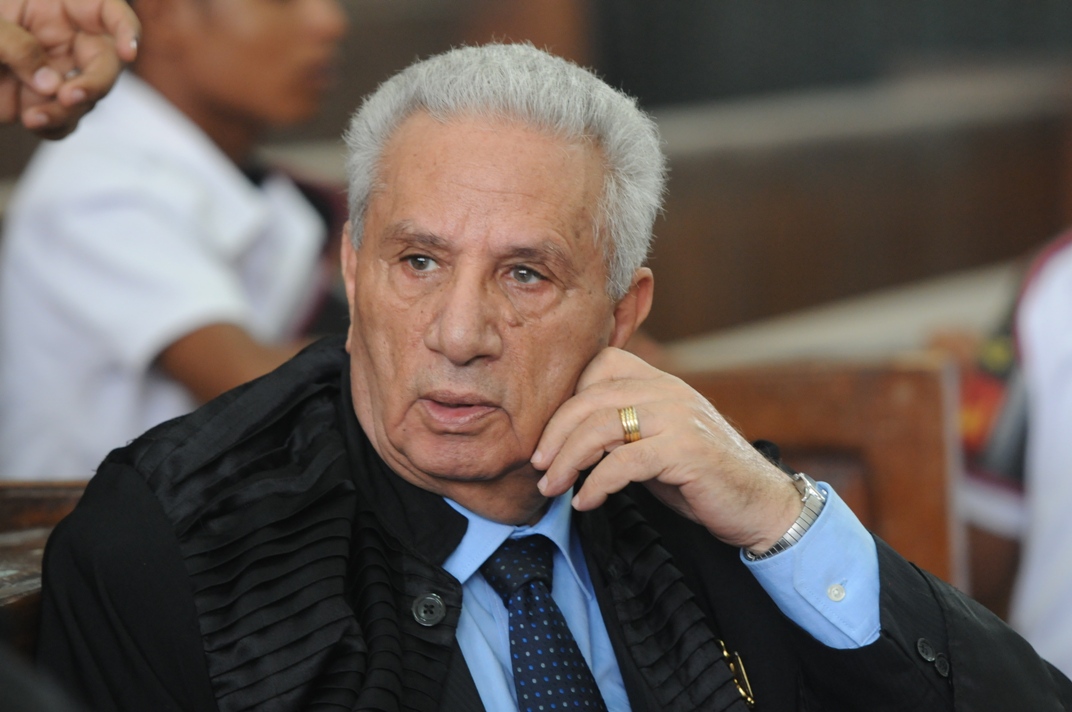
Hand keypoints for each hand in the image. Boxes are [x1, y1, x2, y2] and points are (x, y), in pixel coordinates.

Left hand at [0, 0, 138, 137]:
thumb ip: (15, 43)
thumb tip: (49, 83)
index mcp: (58, 4)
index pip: (108, 12)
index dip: (125, 29)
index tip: (128, 51)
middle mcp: (61, 37)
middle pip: (104, 63)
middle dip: (94, 83)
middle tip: (70, 96)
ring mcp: (51, 70)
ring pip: (84, 97)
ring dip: (68, 110)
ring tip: (35, 116)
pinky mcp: (35, 99)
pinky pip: (59, 118)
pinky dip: (51, 124)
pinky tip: (33, 120)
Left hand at [533, 347, 802, 552]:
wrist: (761, 505)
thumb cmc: (700, 478)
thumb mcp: (655, 444)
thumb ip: (620, 431)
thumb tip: (564, 441)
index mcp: (660, 382)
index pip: (600, 366)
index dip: (566, 399)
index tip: (549, 436)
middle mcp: (669, 391)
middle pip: (591, 398)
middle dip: (555, 434)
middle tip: (538, 466)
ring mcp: (679, 418)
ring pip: (602, 427)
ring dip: (567, 460)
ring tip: (550, 487)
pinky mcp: (687, 451)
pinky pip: (624, 463)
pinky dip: (596, 484)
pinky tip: (585, 503)